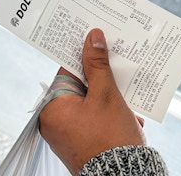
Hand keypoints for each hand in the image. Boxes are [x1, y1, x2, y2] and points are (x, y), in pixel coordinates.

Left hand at [39, 29, 145, 173]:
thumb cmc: (110, 138)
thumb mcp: (106, 94)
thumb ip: (98, 65)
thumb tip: (92, 37)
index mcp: (53, 107)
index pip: (68, 70)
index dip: (86, 57)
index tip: (100, 46)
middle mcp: (54, 122)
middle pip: (79, 86)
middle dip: (102, 81)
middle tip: (119, 73)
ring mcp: (66, 134)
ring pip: (89, 103)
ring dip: (109, 100)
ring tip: (127, 103)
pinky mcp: (79, 143)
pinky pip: (92, 119)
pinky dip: (108, 116)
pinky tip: (127, 117)